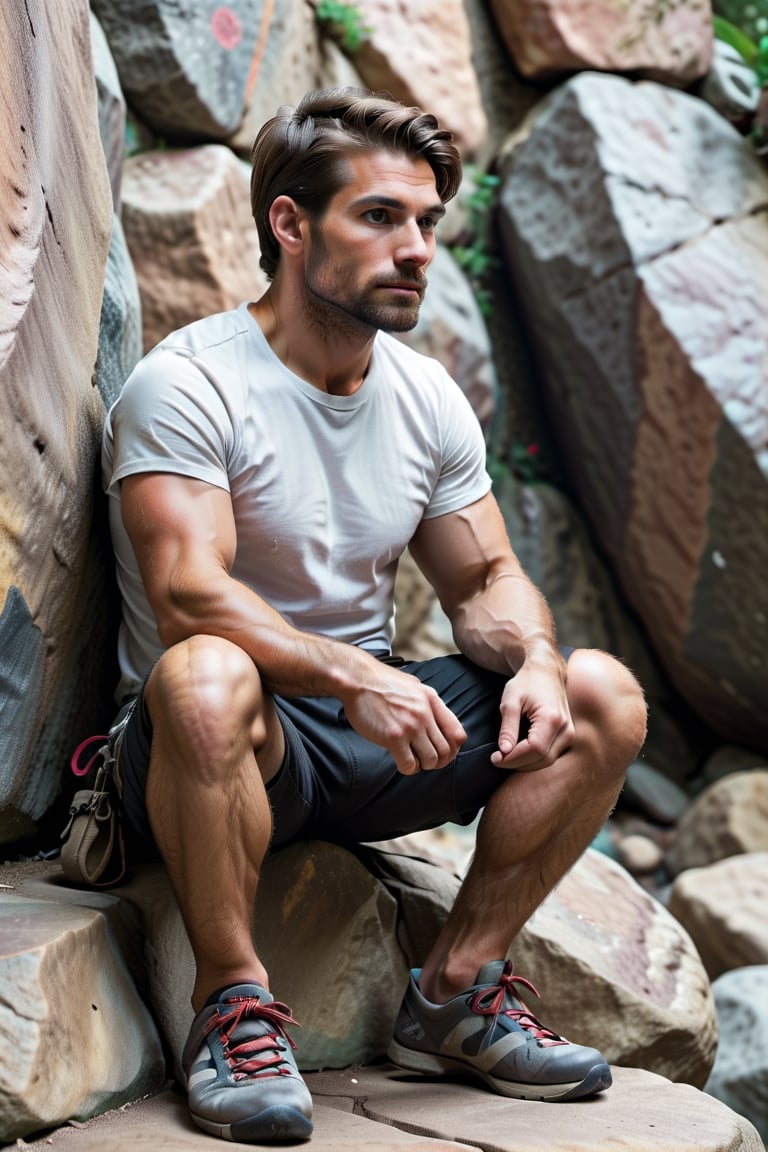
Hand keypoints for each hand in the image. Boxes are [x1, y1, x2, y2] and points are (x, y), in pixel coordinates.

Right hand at [341, 663, 466, 775]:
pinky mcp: (394, 737)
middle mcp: (425, 714)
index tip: (442, 752)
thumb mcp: (413, 686)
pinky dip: (408, 768)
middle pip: (446, 751)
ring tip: (412, 759)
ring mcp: (410, 726)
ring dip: (422, 765)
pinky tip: (400, 760)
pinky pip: (410, 764)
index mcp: (432, 700)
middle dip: (437, 761)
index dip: (453, 749)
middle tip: (425, 760)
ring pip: (431, 760)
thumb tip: (435, 720)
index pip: (458, 734)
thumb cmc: (380, 682)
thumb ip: (426, 703)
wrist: (357, 679)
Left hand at [491, 659, 574, 771]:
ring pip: (548, 761)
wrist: (546, 672)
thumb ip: (507, 727)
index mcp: (551, 718)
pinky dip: (534, 759)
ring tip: (506, 755)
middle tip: (497, 758)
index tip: (495, 757)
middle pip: (542, 759)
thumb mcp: (510, 701)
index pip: (534, 749)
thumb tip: (504, 752)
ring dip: (525, 763)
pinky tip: (519, 751)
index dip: (513, 758)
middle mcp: (565, 728)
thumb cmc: (526, 683)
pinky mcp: (568, 737)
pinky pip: (551, 756)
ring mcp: (569, 734)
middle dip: (517, 763)